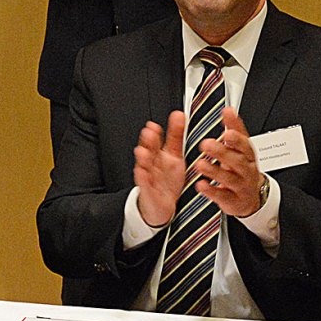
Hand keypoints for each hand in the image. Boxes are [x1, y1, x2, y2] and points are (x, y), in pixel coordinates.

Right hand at [133, 112, 187, 228]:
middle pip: (149, 151)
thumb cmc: (167, 179)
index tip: (154, 125)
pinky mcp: (149, 193)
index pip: (156, 141)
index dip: (155, 134)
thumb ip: (175, 135)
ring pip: (144, 167)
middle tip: (149, 132)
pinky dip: (143, 179)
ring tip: (143, 151)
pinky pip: (145, 185)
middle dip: (148, 142)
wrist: (160, 207)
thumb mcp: (174, 156)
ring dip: (143, 159)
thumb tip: (179, 113)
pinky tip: (142, 172)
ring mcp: (149, 178)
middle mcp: (152, 165)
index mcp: (159, 155)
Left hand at [194, 107, 264, 217]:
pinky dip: (212, 191)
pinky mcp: (233, 201)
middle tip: (206, 144)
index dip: (237, 139)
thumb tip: (229, 109)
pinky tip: (201, 185)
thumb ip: (234, 129)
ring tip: (200, 164)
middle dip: (223, 153)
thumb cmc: (242, 169)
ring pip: (230, 179)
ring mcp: (241, 187)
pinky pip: (223, 197)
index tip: (227, 131)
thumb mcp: (240, 149)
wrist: (250, 199)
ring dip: (215, 171)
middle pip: (237, 162)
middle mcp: (247, 171)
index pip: (245, 145)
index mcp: (248, 156)